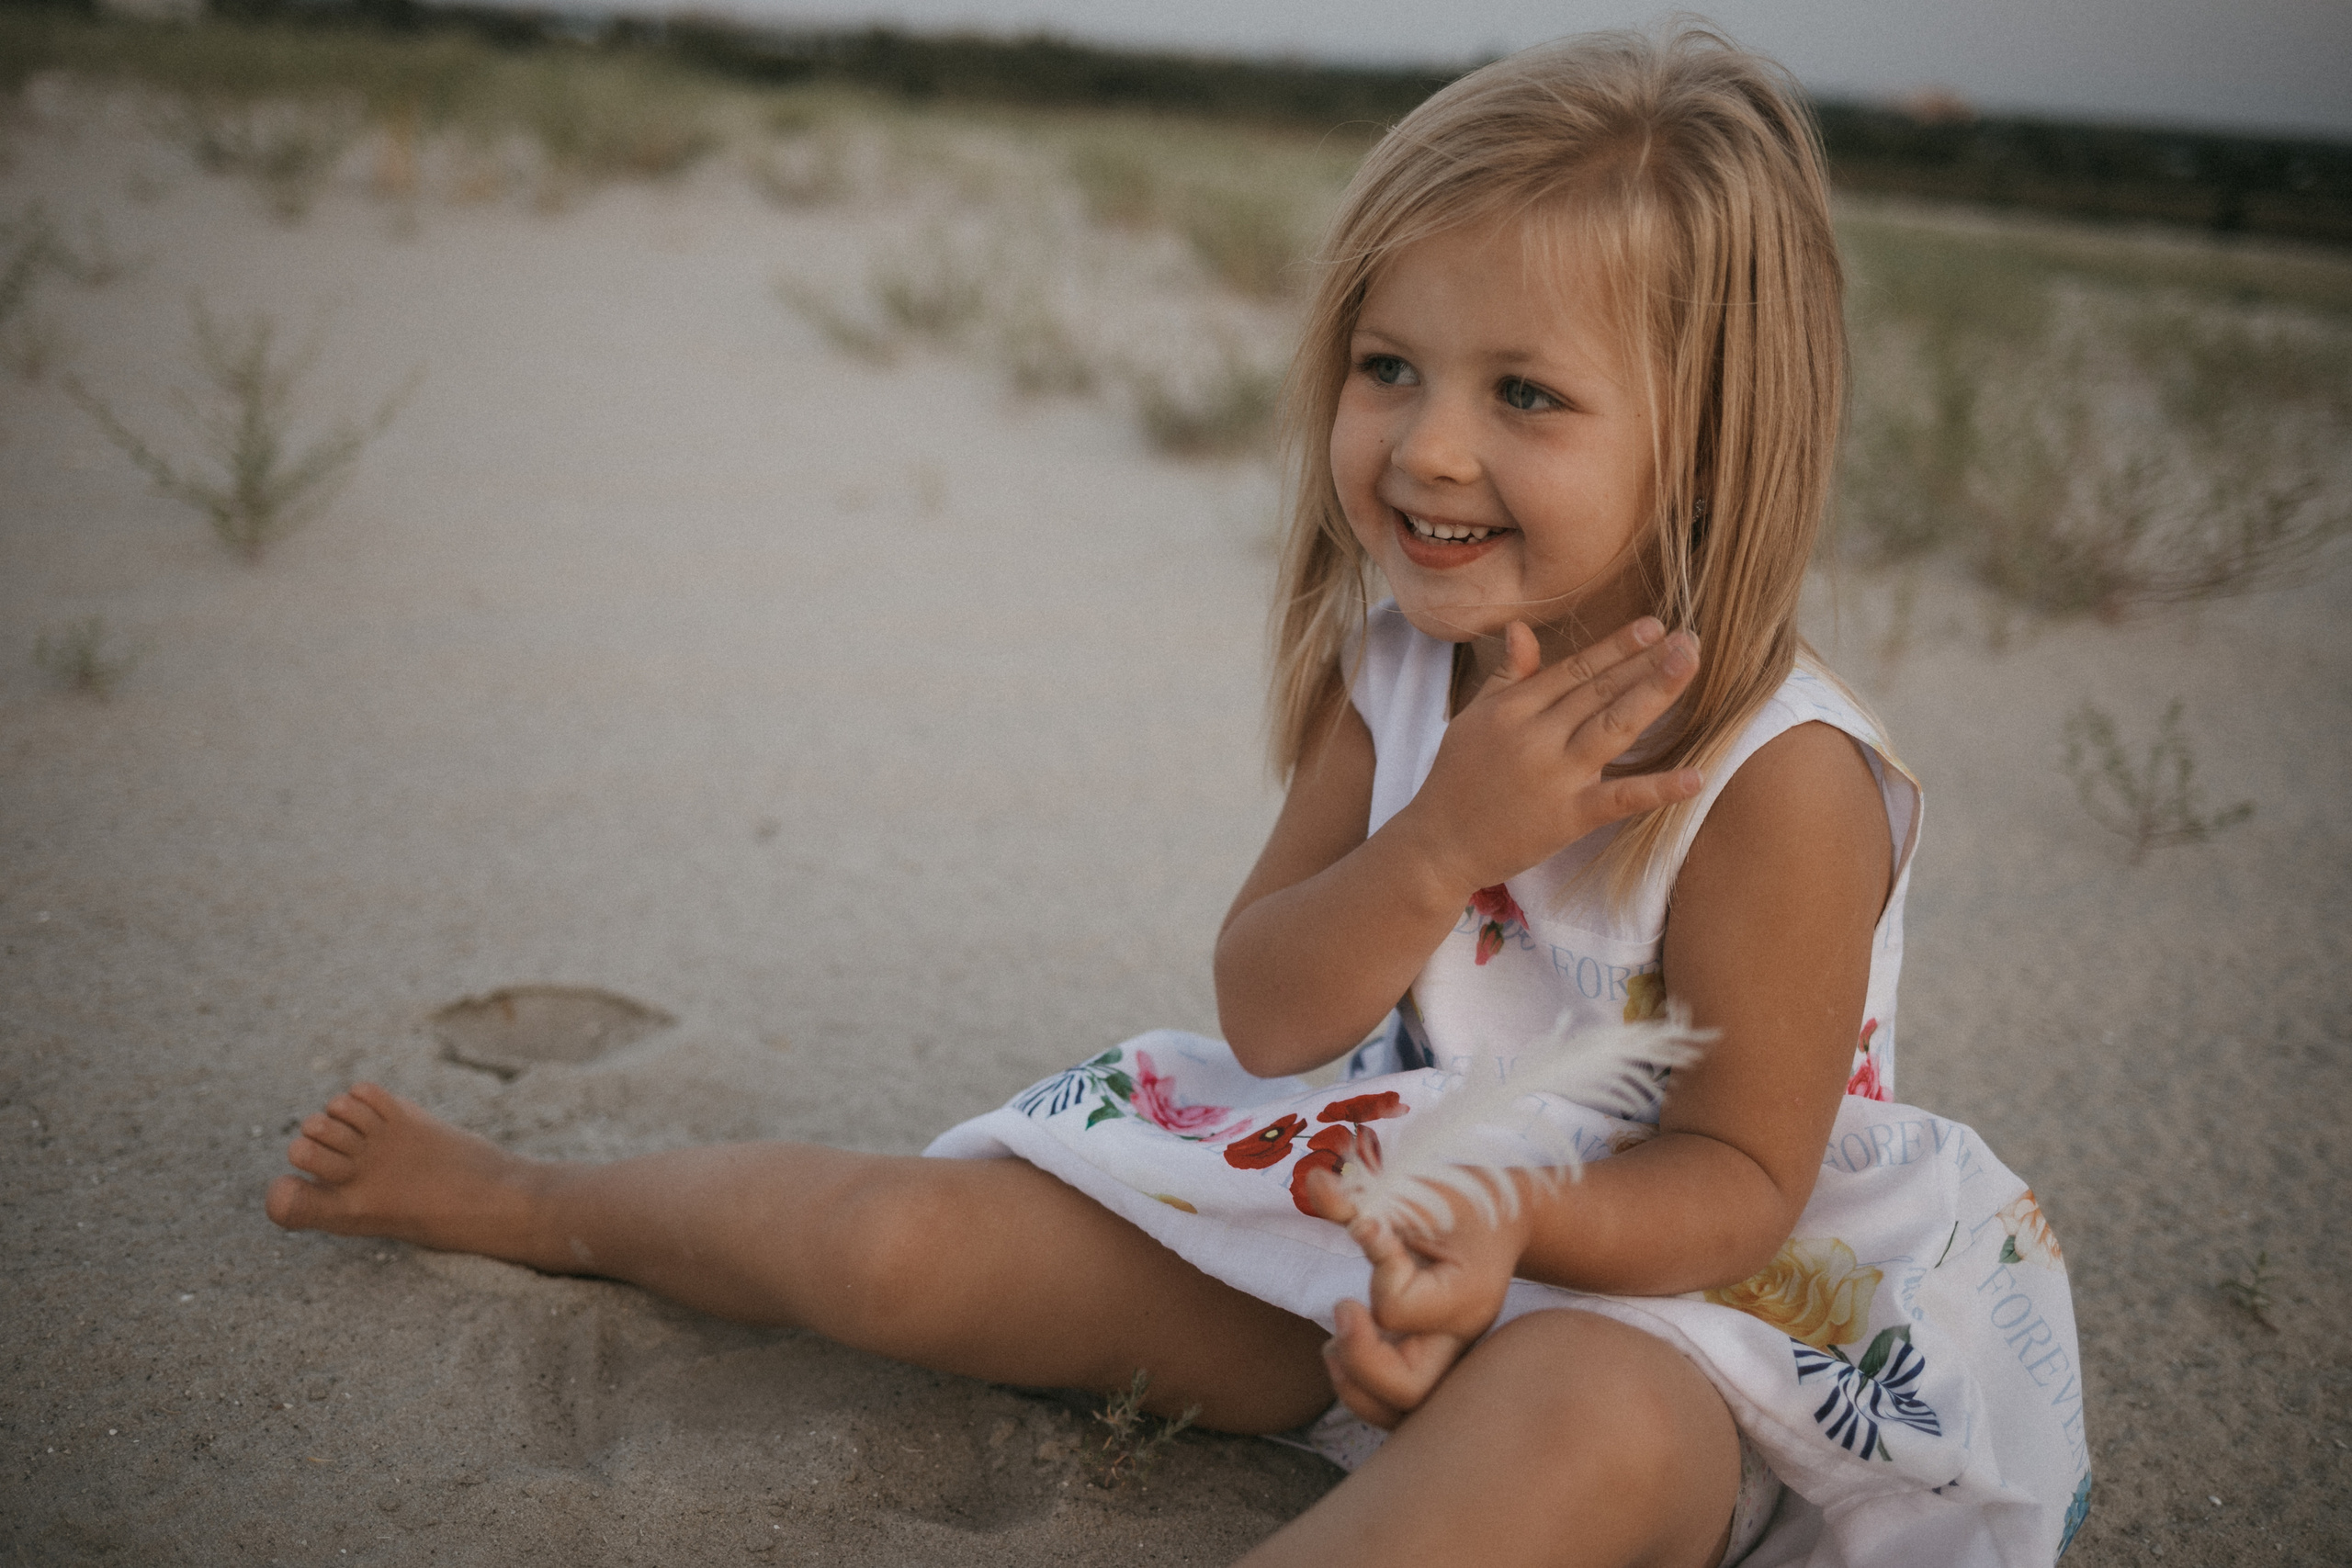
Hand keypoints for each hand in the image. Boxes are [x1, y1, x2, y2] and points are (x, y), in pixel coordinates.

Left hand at [1302, 1167, 1530, 1428]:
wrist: (1504, 1219)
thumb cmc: (1460, 1203)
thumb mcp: (1415, 1192)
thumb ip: (1359, 1199)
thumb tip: (1315, 1181)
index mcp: (1466, 1296)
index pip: (1398, 1309)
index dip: (1376, 1275)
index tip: (1370, 1232)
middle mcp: (1460, 1340)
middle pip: (1409, 1392)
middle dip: (1360, 1361)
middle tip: (1341, 1308)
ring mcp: (1448, 1359)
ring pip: (1400, 1415)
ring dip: (1354, 1387)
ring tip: (1332, 1346)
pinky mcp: (1432, 1365)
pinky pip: (1394, 1406)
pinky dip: (1362, 1391)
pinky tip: (1341, 1355)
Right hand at [1397, 617, 1702, 896]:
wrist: (1436, 844)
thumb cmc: (1456, 779)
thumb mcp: (1474, 718)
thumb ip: (1507, 676)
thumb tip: (1521, 628)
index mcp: (1512, 709)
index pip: (1574, 670)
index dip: (1616, 646)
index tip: (1654, 626)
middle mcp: (1535, 735)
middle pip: (1600, 690)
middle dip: (1646, 661)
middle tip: (1690, 637)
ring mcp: (1553, 776)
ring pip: (1613, 727)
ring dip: (1655, 693)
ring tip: (1689, 665)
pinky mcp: (1566, 818)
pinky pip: (1618, 799)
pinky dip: (1657, 789)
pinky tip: (1696, 777)